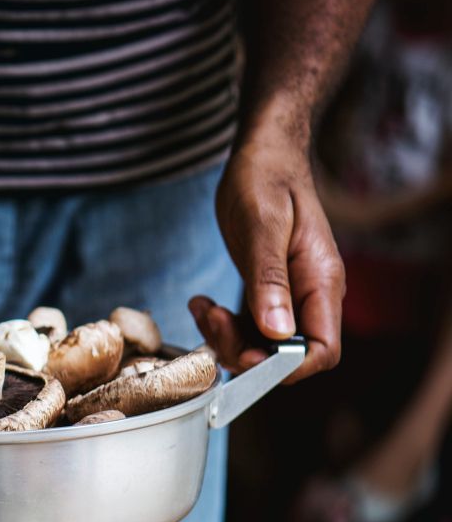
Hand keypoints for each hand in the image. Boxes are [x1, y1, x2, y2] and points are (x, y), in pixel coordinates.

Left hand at [192, 132, 344, 381]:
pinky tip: (201, 303)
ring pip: (260, 346)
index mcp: (321, 282)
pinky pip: (246, 328)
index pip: (320, 351)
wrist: (262, 154)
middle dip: (243, 351)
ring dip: (225, 338)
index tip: (245, 352)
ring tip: (201, 307)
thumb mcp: (262, 227)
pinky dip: (221, 325)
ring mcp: (288, 297)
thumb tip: (277, 332)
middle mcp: (310, 296)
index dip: (285, 367)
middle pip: (284, 357)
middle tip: (211, 320)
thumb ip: (269, 280)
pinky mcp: (266, 294)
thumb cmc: (266, 179)